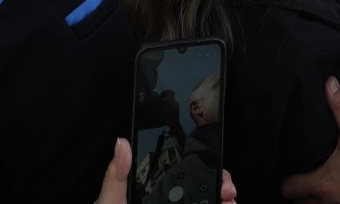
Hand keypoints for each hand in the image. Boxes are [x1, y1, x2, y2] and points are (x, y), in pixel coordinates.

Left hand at [95, 140, 237, 203]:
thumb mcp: (111, 201)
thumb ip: (117, 175)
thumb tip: (122, 143)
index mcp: (154, 191)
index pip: (182, 173)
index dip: (202, 167)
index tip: (214, 167)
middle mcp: (171, 203)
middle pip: (202, 189)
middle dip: (220, 185)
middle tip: (225, 189)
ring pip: (208, 203)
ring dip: (224, 202)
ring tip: (229, 202)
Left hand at [280, 77, 339, 203]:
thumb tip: (329, 83)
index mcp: (321, 182)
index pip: (288, 189)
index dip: (285, 179)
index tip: (290, 167)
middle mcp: (326, 199)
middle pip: (298, 202)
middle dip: (297, 190)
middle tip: (300, 173)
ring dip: (311, 197)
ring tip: (315, 180)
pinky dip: (328, 200)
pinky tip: (334, 186)